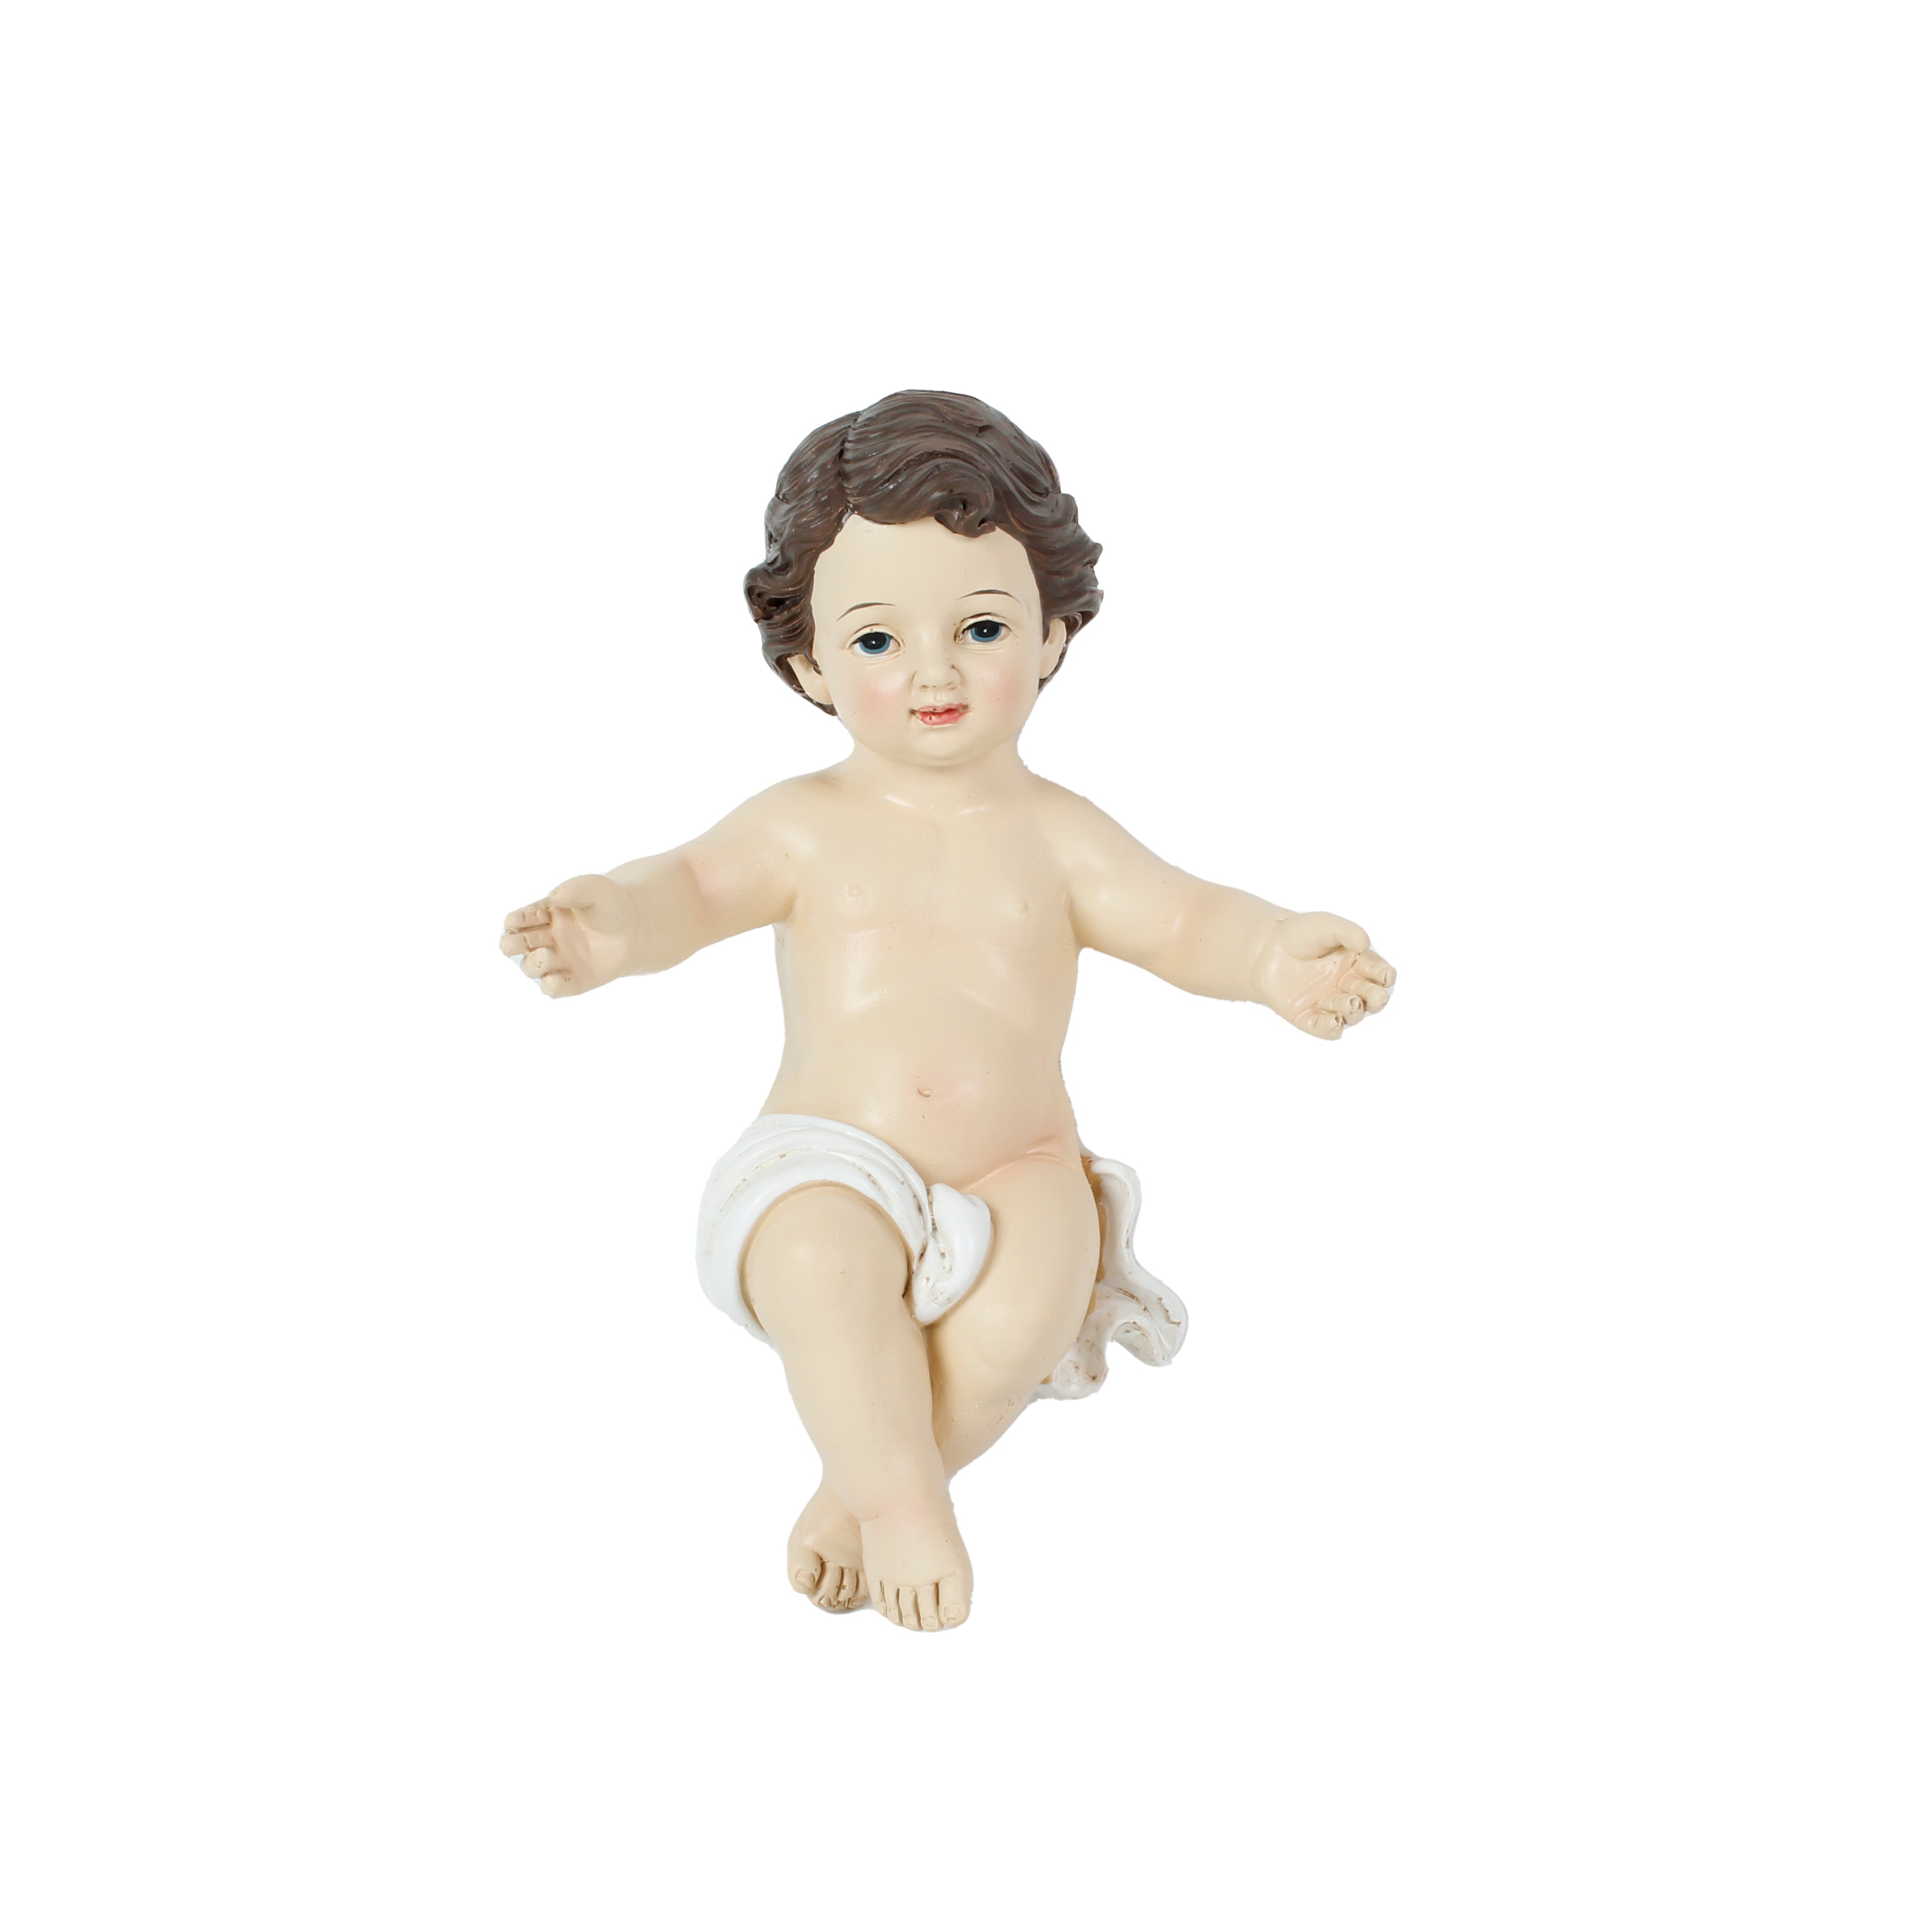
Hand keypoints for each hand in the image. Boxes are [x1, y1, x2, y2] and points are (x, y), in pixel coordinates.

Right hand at [498, 874, 637, 998]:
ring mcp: (558, 961)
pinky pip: (557, 987)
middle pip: (518, 946)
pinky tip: (553, 982)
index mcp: (542, 916)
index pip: (519, 920)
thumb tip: (556, 896)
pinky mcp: (575, 980)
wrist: (635, 927)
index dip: (514, 921)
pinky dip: (552, 987)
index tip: (515, 921)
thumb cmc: (609, 904)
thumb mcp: (596, 889)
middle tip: (511, 945)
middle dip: (511, 945)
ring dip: (534, 963)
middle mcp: (545, 940)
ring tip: (545, 955)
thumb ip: (576, 889)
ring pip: (533, 967)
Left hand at [1255, 911, 1396, 1040]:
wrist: (1265, 949)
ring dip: (1354, 1011)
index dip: (1384, 976)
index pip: (1378, 973)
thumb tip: (1365, 943)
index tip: (1385, 976)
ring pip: (1351, 1014)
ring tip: (1351, 1003)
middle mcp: (1347, 985)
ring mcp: (1329, 1003)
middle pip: (1370, 997)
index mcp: (1357, 964)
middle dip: (1377, 999)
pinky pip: (1325, 1028)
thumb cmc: (1300, 934)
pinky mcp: (1308, 1016)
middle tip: (1377, 997)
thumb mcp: (1324, 925)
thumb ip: (1346, 931)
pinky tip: (1335, 1023)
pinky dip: (1332, 1028)